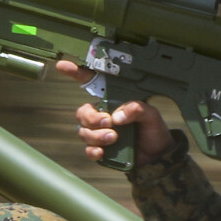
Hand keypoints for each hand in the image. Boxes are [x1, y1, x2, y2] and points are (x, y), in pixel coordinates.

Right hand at [53, 59, 175, 164]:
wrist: (157, 155)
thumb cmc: (153, 130)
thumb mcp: (151, 115)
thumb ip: (137, 109)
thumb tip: (118, 115)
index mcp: (113, 101)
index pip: (91, 85)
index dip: (76, 74)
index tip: (63, 66)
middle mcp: (102, 115)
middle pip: (83, 113)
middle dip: (93, 118)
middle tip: (109, 122)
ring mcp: (99, 133)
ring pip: (84, 132)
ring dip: (96, 135)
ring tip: (114, 138)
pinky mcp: (101, 149)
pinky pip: (88, 150)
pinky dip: (93, 151)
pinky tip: (102, 152)